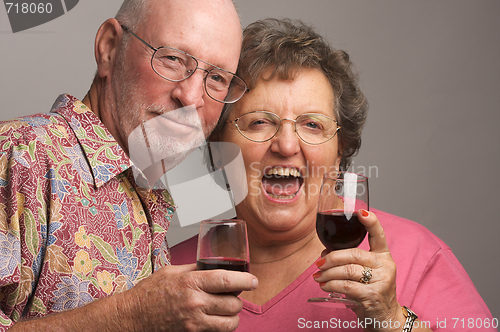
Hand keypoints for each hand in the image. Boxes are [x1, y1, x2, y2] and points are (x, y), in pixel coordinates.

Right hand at [123, 263, 257, 330]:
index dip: (245, 280)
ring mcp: (194, 321)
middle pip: (233, 303)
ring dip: (233, 315)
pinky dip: (223, 326)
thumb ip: (195, 269)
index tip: (253, 281)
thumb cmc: (150, 292)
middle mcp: (195, 302)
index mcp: (191, 282)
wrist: (133, 316)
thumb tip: (215, 265)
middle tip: (235, 294)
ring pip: (230, 322)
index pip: (227, 280)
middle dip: (238, 299)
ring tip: (227, 308)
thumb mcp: (173, 271)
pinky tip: (217, 319)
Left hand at [313, 210, 402, 330]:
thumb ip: (349, 260)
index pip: (379, 235)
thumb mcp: (365, 273)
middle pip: (354, 253)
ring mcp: (381, 281)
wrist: (385, 318)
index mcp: (383, 256)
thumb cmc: (371, 291)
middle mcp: (385, 266)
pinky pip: (347, 286)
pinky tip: (325, 285)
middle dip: (332, 257)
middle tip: (319, 263)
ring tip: (318, 276)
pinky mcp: (373, 295)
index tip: (361, 212)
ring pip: (348, 270)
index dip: (371, 222)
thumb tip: (324, 254)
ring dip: (328, 273)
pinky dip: (331, 284)